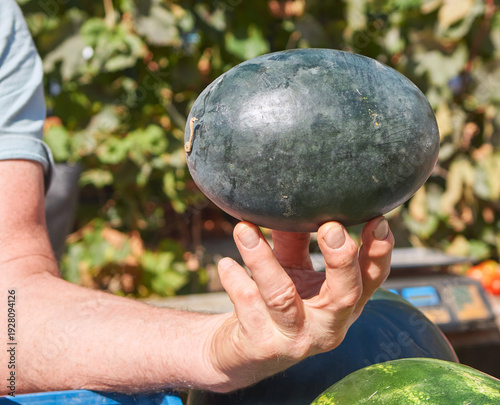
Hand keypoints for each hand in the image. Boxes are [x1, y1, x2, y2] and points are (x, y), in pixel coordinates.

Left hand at [209, 217, 393, 390]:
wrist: (239, 353)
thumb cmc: (274, 306)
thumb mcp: (292, 271)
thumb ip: (297, 240)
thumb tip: (296, 202)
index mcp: (341, 306)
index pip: (371, 279)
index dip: (379, 252)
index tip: (378, 219)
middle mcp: (327, 327)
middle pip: (346, 295)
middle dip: (341, 260)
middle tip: (331, 227)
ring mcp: (294, 340)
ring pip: (282, 297)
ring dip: (263, 260)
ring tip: (244, 229)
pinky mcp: (262, 346)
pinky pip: (247, 304)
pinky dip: (235, 280)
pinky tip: (225, 264)